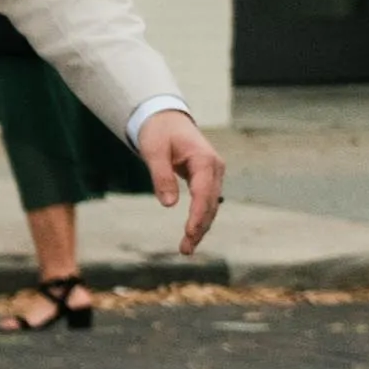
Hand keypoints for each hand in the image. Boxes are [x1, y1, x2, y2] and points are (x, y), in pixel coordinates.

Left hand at [139, 108, 226, 255]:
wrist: (166, 118)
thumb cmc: (158, 132)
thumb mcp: (153, 151)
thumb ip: (161, 176)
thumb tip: (168, 204)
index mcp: (205, 159)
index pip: (204, 193)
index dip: (197, 215)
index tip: (190, 234)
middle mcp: (215, 168)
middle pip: (210, 204)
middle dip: (199, 228)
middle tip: (185, 250)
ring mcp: (214, 174)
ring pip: (211, 206)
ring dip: (201, 227)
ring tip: (187, 248)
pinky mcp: (208, 179)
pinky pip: (207, 202)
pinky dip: (200, 218)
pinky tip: (192, 234)